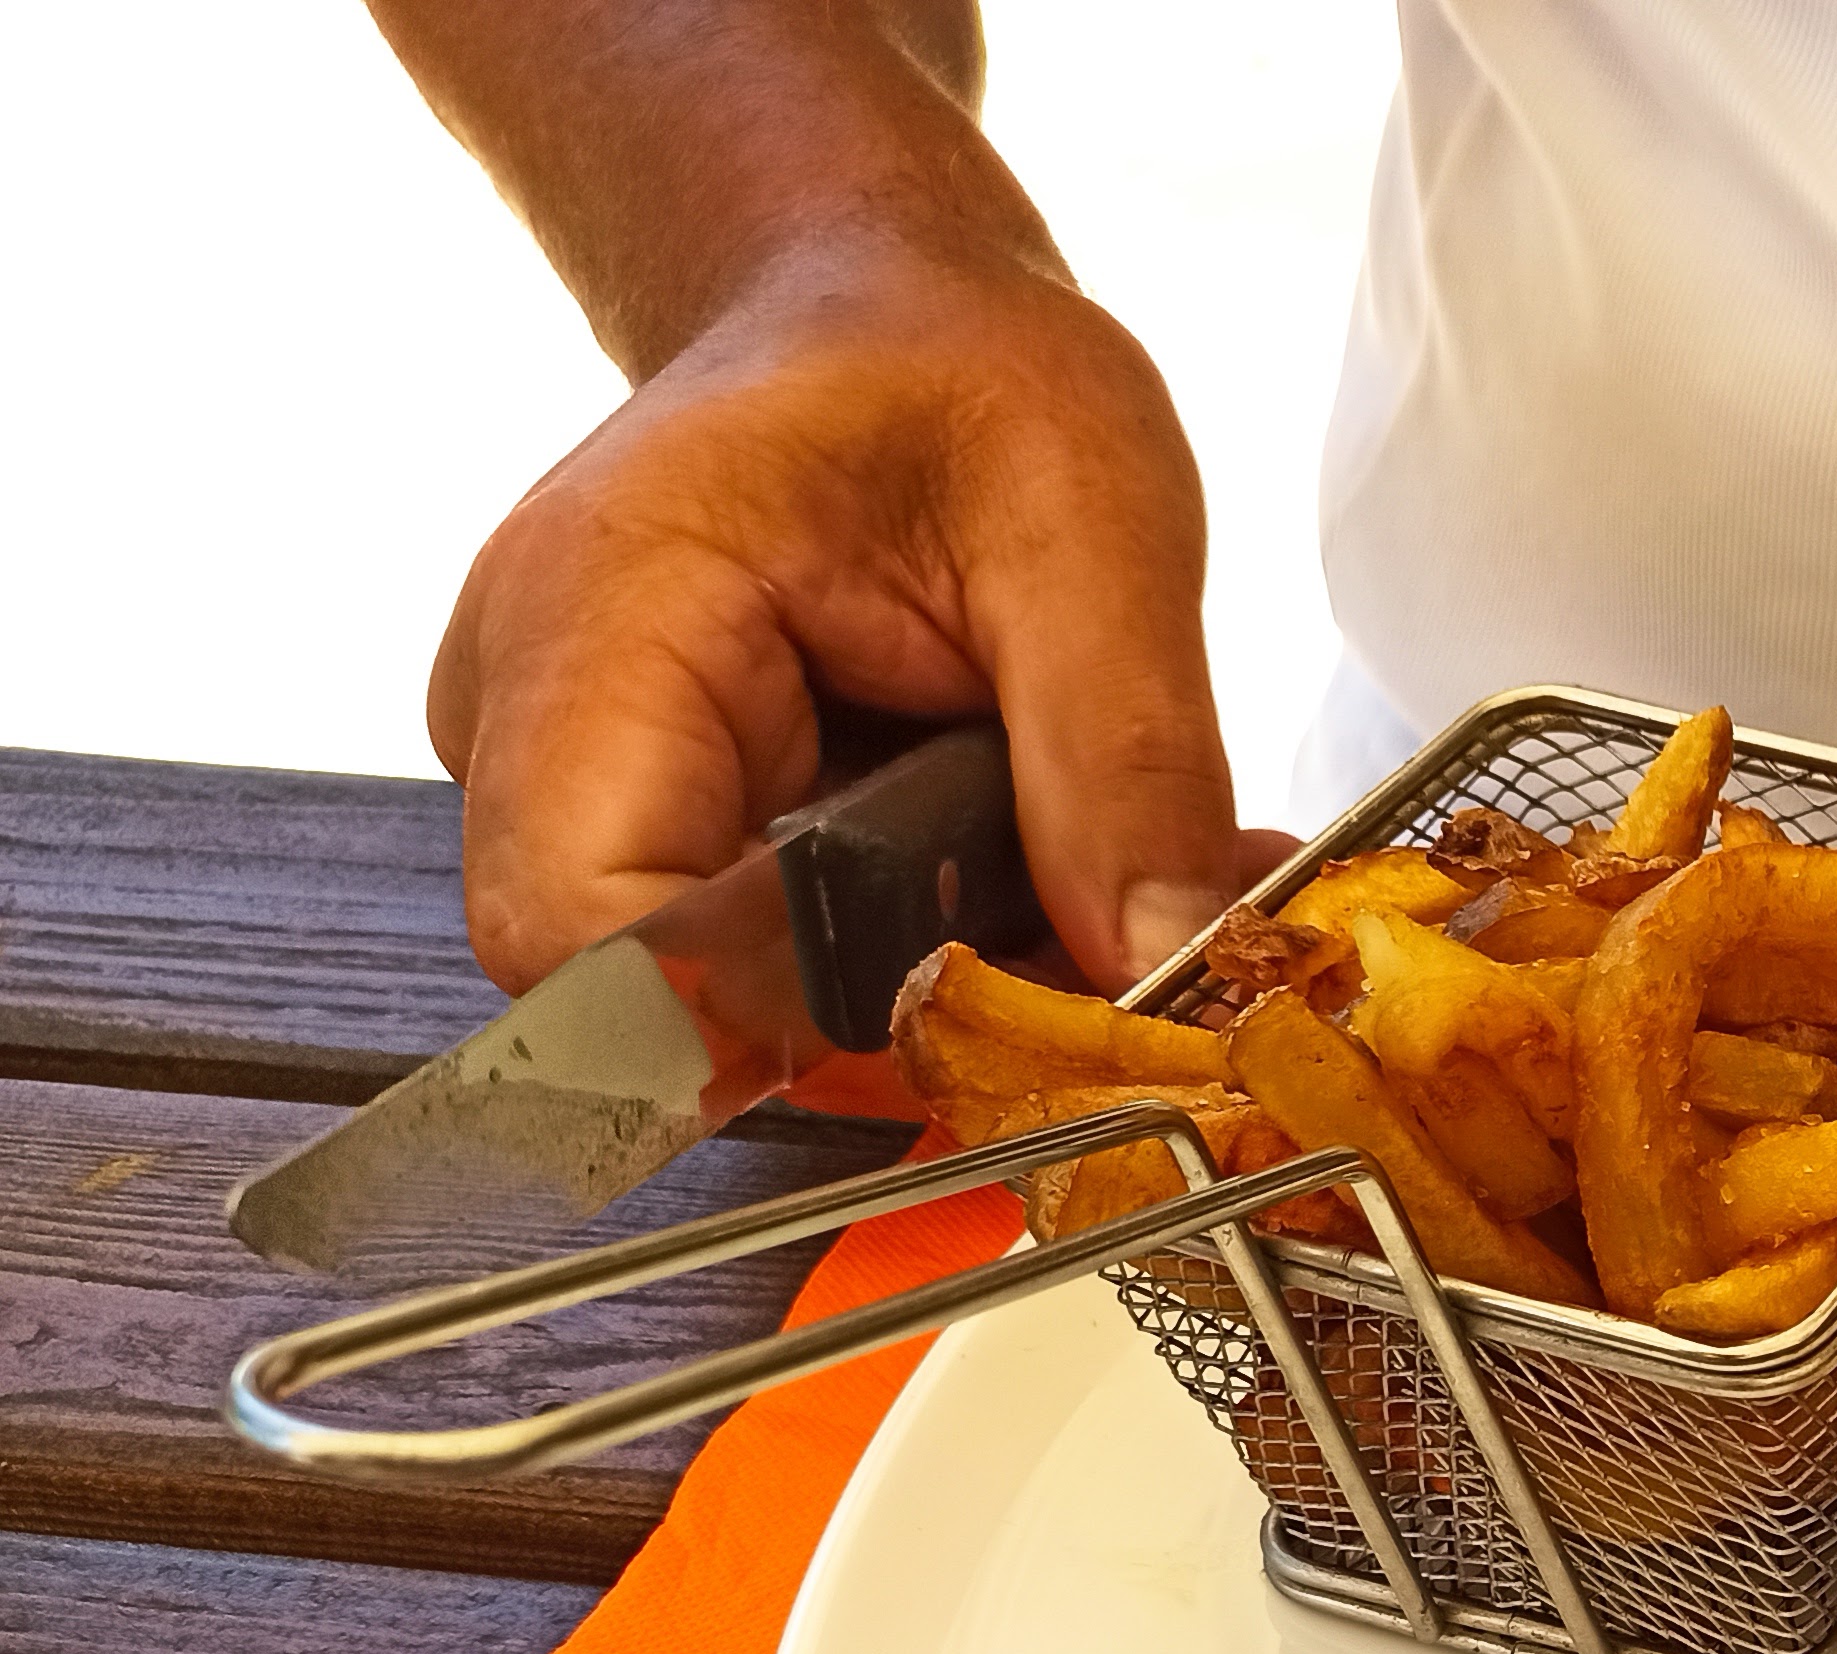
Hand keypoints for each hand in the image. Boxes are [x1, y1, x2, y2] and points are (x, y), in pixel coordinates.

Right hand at [428, 232, 1262, 997]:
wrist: (878, 310)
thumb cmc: (950, 365)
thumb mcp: (1089, 524)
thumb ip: (1125, 757)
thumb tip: (1165, 966)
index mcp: (601, 623)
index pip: (595, 941)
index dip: (779, 1032)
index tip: (988, 1027)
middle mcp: (542, 725)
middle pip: (667, 1007)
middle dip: (902, 1028)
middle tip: (1104, 976)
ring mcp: (589, 789)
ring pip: (743, 1007)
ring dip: (941, 1000)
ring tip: (1100, 898)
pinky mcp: (669, 828)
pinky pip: (787, 966)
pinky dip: (935, 959)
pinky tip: (1053, 882)